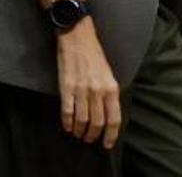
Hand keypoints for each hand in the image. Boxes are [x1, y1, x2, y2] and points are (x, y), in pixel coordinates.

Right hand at [56, 18, 121, 148]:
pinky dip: (67, 123)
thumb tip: (108, 116)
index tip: (106, 144)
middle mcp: (98, 91)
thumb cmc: (94, 56)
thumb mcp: (108, 74)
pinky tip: (68, 126)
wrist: (78, 38)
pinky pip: (67, 112)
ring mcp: (81, 90)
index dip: (110, 135)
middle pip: (97, 123)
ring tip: (78, 133)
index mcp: (111, 88)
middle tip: (89, 139)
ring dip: (80, 131)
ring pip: (82, 120)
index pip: (114, 119)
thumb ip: (109, 94)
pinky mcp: (66, 88)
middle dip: (93, 135)